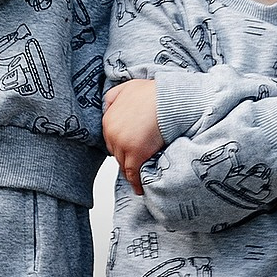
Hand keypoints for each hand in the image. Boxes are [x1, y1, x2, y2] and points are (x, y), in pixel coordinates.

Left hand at [103, 78, 164, 194]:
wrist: (168, 99)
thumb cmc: (154, 93)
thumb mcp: (127, 87)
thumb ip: (114, 97)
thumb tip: (108, 106)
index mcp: (108, 119)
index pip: (111, 140)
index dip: (121, 146)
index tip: (128, 151)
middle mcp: (112, 133)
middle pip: (116, 153)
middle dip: (126, 157)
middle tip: (136, 163)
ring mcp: (123, 144)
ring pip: (124, 164)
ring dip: (131, 170)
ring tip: (138, 177)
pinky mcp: (136, 154)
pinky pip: (133, 173)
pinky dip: (136, 183)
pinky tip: (140, 188)